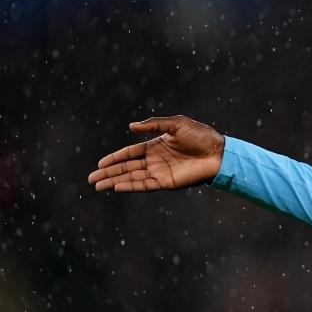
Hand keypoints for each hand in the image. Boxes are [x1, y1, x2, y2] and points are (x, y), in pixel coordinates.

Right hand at [89, 116, 224, 191]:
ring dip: (115, 181)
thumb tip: (130, 126)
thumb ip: (153, 124)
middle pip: (127, 167)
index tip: (100, 163)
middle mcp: (155, 161)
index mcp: (156, 146)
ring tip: (98, 185)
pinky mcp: (168, 182)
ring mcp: (161, 172)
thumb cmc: (202, 136)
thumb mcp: (176, 124)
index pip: (130, 153)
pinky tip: (117, 187)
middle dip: (109, 173)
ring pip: (132, 177)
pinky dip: (131, 186)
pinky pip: (145, 185)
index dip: (115, 158)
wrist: (220, 152)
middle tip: (91, 178)